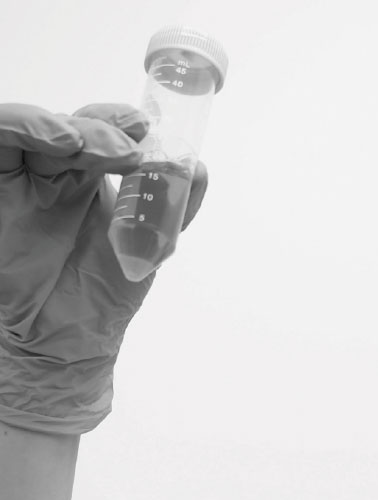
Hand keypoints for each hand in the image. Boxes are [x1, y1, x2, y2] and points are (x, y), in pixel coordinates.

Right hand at [0, 103, 207, 433]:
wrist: (70, 337)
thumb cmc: (106, 291)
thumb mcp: (154, 245)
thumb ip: (176, 206)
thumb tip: (199, 168)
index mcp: (97, 177)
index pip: (107, 132)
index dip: (122, 123)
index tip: (144, 128)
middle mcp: (61, 172)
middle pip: (75, 126)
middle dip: (102, 128)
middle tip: (127, 145)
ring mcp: (28, 181)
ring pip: (37, 129)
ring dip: (65, 126)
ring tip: (82, 141)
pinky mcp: (2, 189)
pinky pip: (1, 144)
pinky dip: (23, 127)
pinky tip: (57, 139)